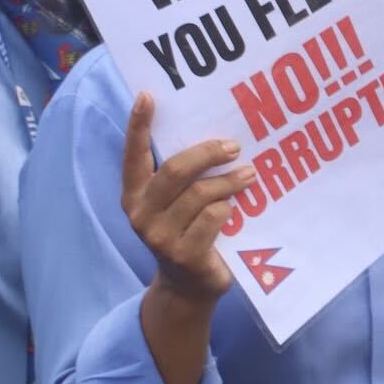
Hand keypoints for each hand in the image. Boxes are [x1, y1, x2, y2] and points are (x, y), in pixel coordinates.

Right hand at [119, 93, 247, 306]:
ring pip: (201, 194)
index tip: (147, 96)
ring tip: (250, 174)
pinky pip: (214, 217)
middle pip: (176, 170)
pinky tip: (236, 208)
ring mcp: (160, 237)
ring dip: (230, 181)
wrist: (189, 287)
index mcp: (134, 195)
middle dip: (208, 153)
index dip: (138, 125)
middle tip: (234, 146)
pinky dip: (228, 208)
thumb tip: (213, 135)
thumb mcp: (176, 203)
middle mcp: (141, 215)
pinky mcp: (185, 254)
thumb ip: (181, 176)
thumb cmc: (187, 231)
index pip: (133, 155)